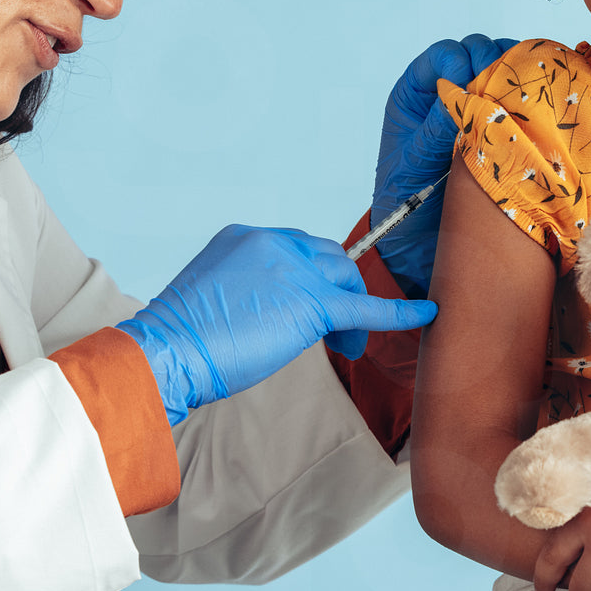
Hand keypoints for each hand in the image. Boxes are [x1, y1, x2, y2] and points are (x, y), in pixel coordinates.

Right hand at [117, 224, 438, 423]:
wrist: (166, 353)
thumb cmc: (180, 340)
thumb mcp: (214, 297)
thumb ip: (249, 291)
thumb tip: (275, 312)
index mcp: (245, 237)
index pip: (299, 248)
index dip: (314, 277)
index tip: (316, 302)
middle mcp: (272, 243)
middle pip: (329, 258)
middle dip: (338, 290)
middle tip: (337, 330)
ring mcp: (294, 269)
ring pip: (347, 279)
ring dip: (352, 310)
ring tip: (345, 345)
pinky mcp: (312, 303)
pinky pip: (366, 307)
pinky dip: (399, 311)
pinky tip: (425, 314)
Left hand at [373, 35, 516, 296]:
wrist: (423, 243)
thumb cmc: (406, 202)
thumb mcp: (413, 165)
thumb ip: (433, 131)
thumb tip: (460, 97)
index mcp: (419, 94)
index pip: (444, 56)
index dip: (459, 62)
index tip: (466, 86)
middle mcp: (452, 93)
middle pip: (481, 53)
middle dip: (494, 63)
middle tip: (502, 91)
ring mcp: (484, 107)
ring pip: (510, 71)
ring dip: (520, 80)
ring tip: (525, 103)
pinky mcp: (510, 128)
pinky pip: (528, 102)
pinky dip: (539, 102)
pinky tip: (544, 114)